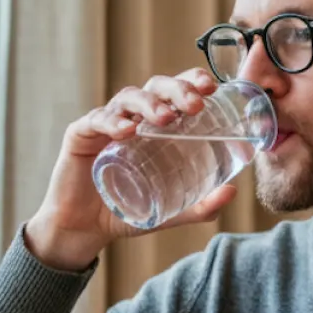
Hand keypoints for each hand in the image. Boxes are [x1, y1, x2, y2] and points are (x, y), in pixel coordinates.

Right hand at [24, 68, 237, 271]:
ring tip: (166, 118)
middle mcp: (131, 117)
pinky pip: (97, 120)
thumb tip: (232, 192)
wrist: (84, 230)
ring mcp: (105, 123)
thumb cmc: (125, 212)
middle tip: (196, 105)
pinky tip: (127, 130)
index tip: (211, 87)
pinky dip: (112, 121)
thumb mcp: (169, 212)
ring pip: (128, 98)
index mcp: (153, 126)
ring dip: (150, 104)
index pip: (174, 92)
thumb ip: (199, 206)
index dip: (192, 82)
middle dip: (178, 90)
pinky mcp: (80, 135)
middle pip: (155, 87)